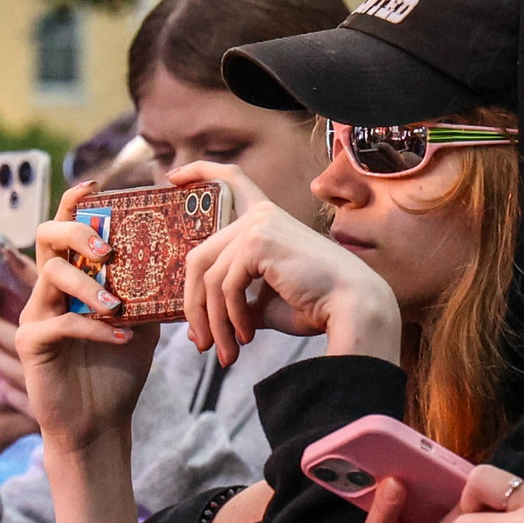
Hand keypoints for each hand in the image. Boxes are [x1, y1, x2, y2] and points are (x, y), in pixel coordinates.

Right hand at [17, 187, 157, 453]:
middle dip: (78, 233)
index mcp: (73, 276)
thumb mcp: (145, 319)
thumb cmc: (119, 367)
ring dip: (90, 286)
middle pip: (47, 237)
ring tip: (119, 305)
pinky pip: (60, 323)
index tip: (95, 186)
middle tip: (108, 251)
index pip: (67, 228)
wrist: (99, 421)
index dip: (75, 203)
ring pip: (52, 276)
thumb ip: (151, 288)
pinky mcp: (31, 343)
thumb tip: (186, 255)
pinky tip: (123, 336)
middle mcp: (48, 289)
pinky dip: (95, 327)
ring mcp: (36, 314)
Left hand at [178, 182, 399, 366]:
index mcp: (266, 218)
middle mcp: (260, 214)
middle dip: (194, 305)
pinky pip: (224, 286)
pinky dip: (230, 318)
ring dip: (213, 322)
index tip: (171, 177)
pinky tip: (246, 336)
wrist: (351, 307)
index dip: (198, 171)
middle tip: (202, 342)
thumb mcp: (264, 300)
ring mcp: (258, 224)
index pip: (229, 179)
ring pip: (207, 277)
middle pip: (199, 256)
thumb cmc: (316, 304)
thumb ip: (234, 300)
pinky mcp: (258, 242)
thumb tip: (198, 326)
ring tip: (224, 351)